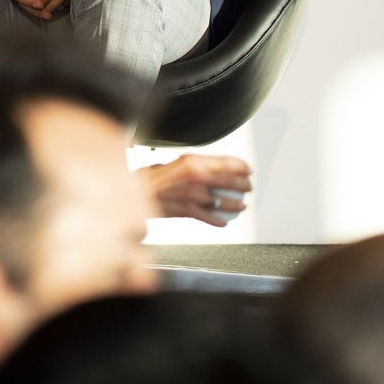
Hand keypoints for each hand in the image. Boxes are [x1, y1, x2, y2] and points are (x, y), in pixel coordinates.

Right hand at [137, 154, 252, 226]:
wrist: (136, 193)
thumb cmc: (150, 177)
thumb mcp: (173, 162)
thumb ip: (191, 166)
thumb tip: (207, 168)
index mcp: (192, 162)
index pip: (227, 162)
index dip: (242, 166)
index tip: (247, 169)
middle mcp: (195, 177)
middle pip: (231, 181)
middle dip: (244, 184)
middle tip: (247, 186)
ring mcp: (193, 195)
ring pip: (225, 201)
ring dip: (237, 204)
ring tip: (241, 205)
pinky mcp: (189, 211)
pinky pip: (211, 218)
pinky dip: (220, 221)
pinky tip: (223, 221)